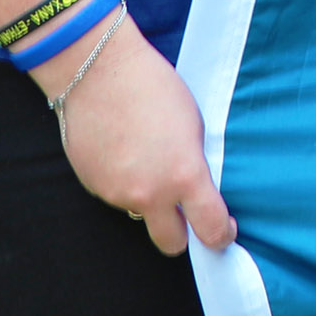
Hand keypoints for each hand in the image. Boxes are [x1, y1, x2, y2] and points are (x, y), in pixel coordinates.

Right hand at [43, 18, 234, 255]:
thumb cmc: (153, 87)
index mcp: (184, 175)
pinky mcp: (93, 186)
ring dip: (149, 201)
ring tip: (148, 160)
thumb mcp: (193, 125)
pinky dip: (124, 184)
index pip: (210, 228)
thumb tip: (195, 189)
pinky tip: (124, 152)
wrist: (97, 71)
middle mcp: (150, 193)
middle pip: (171, 244)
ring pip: (140, 214)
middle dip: (182, 234)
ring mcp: (117, 194)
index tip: (223, 232)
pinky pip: (116, 196)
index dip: (220, 235)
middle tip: (186, 214)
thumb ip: (195, 165)